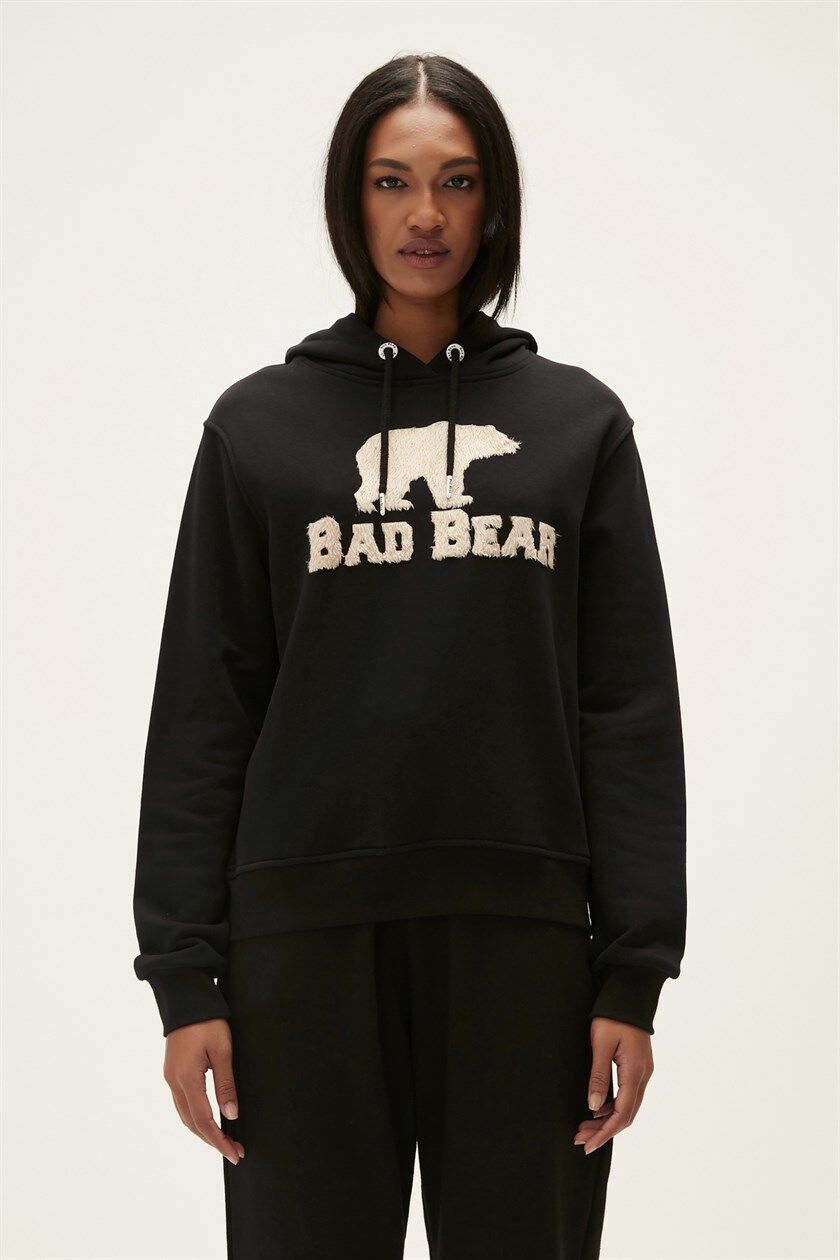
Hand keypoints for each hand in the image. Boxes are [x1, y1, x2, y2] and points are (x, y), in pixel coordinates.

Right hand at [162, 1019, 245, 1164]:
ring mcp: (170, 1078)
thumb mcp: (222, 1050)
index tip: (234, 1153)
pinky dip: (196, 1118)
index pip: (203, 1119)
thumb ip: (226, 1084)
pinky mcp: (172, 1073)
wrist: (186, 999)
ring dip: (204, 1131)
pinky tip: (209, 1121)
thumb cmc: (207, 1021)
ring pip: (185, 1116)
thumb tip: (231, 1115)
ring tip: (225, 1141)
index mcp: (186, 1078)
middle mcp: (174, 1082)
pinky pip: (182, 1104)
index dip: (218, 1140)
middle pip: (192, 1123)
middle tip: (234, 1152)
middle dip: (213, 1140)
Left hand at [574, 1017, 653, 1154]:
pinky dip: (612, 1106)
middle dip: (604, 1130)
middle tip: (580, 1139)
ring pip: (627, 1106)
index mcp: (635, 1072)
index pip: (622, 1114)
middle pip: (626, 1114)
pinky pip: (627, 1095)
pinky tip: (596, 1108)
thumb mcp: (601, 1045)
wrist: (629, 995)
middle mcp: (643, 1076)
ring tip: (584, 1127)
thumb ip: (598, 1076)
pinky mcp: (638, 1067)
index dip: (605, 1133)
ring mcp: (643, 1071)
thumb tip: (593, 1107)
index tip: (588, 1144)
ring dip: (607, 1120)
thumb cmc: (612, 1017)